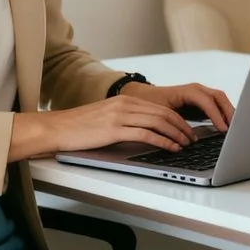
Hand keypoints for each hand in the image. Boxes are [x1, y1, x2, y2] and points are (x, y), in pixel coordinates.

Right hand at [14, 94, 196, 159]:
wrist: (56, 128)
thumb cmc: (78, 127)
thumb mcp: (106, 117)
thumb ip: (126, 120)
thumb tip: (148, 132)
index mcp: (124, 100)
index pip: (160, 108)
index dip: (178, 120)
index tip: (188, 130)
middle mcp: (124, 105)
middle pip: (163, 113)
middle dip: (183, 127)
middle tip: (193, 139)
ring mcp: (119, 116)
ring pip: (158, 122)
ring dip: (177, 135)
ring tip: (186, 145)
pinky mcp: (113, 129)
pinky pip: (146, 134)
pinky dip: (163, 141)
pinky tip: (171, 148)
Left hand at [121, 80, 233, 131]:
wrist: (144, 96)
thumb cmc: (150, 103)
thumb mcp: (160, 113)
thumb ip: (174, 122)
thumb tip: (186, 136)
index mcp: (186, 91)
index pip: (207, 101)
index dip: (216, 115)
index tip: (223, 128)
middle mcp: (196, 90)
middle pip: (219, 97)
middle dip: (229, 112)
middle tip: (235, 129)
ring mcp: (200, 94)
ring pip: (221, 100)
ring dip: (229, 113)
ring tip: (235, 129)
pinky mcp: (202, 101)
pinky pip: (217, 105)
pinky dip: (224, 114)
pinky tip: (227, 126)